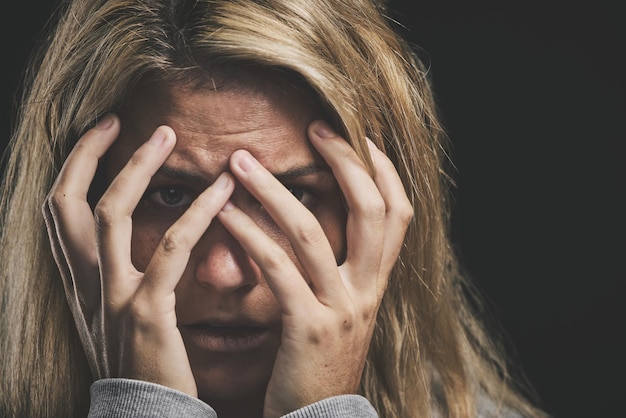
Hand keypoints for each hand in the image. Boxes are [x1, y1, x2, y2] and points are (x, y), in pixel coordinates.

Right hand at [42, 114, 234, 394]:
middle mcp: (85, 285)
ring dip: (139, 168)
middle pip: (69, 202)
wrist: (147, 415)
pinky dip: (197, 214)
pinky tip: (223, 192)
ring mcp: (112, 298)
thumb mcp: (115, 315)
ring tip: (171, 137)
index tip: (105, 131)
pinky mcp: (147, 314)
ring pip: (112, 214)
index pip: (59, 211)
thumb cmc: (142, 363)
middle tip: (131, 122)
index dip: (76, 165)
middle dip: (93, 155)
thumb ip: (117, 274)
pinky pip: (170, 251)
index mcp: (79, 283)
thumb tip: (133, 238)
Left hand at [217, 120, 412, 416]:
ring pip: (312, 232)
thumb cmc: (320, 362)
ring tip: (240, 162)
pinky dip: (249, 234)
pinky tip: (224, 213)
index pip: (399, 213)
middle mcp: (367, 290)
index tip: (362, 135)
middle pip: (370, 209)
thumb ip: (339, 271)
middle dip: (345, 162)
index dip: (386, 170)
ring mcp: (341, 309)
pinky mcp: (308, 328)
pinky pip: (278, 269)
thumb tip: (317, 222)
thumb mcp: (342, 312)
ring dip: (274, 190)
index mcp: (377, 283)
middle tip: (314, 128)